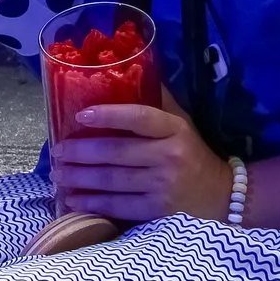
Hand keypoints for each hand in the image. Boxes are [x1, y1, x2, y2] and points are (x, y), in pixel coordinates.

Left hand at [52, 95, 237, 224]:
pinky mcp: (158, 213)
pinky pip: (118, 206)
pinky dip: (92, 203)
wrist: (222, 197)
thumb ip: (157, 100)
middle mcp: (169, 156)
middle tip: (57, 151)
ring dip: (80, 178)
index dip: (109, 115)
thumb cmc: (193, 154)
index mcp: (174, 129)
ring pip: (112, 180)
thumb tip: (129, 68)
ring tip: (58, 173)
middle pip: (116, 152)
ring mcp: (164, 186)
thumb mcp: (181, 123)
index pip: (139, 117)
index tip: (80, 116)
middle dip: (81, 153)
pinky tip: (73, 199)